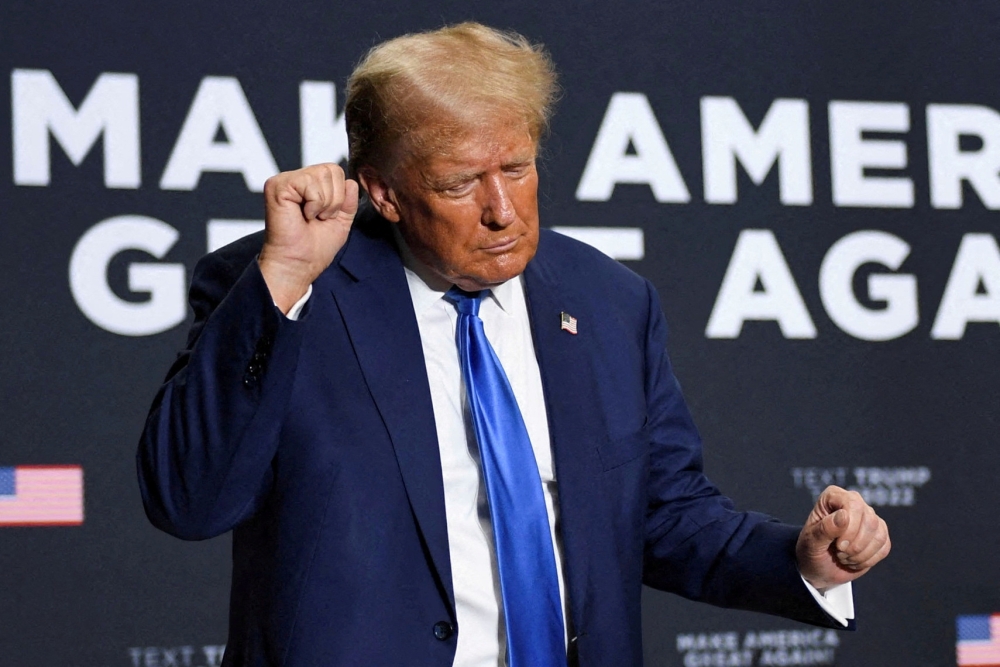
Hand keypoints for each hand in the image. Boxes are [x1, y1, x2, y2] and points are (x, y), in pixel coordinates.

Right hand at [259, 163, 359, 312]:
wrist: (299, 264)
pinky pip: (309, 181)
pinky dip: (314, 203)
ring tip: (311, 217)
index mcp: (310, 186)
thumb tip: (351, 182)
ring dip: (324, 203)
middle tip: (319, 217)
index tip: (327, 216)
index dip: (340, 195)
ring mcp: (286, 181)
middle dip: (335, 199)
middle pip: (332, 169)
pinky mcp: (277, 185)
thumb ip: (349, 201)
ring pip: (322, 174)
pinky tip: (303, 215)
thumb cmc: (315, 248)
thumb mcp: (341, 221)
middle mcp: (296, 179)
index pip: (336, 171)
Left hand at [795, 485, 889, 591]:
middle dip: (856, 545)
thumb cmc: (810, 550)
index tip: (838, 545)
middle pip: (870, 520)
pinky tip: (853, 561)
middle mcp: (853, 502)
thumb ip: (825, 529)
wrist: (818, 567)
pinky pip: (884, 546)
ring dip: (861, 554)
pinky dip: (868, 559)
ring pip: (879, 534)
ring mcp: (868, 518)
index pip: (853, 504)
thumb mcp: (811, 542)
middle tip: (839, 553)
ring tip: (844, 557)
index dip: (850, 528)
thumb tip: (844, 515)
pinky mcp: (878, 534)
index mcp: (833, 496)